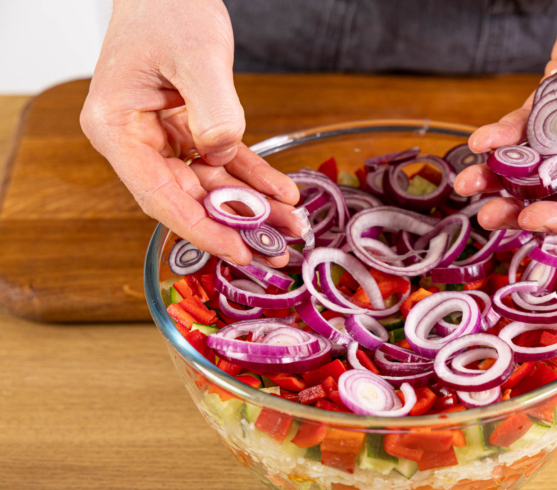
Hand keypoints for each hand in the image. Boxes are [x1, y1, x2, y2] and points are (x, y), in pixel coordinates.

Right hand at [81, 0, 300, 266]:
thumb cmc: (166, 8)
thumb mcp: (195, 54)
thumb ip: (213, 106)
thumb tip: (223, 151)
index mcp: (118, 128)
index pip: (159, 195)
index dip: (201, 228)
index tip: (236, 250)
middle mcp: (137, 140)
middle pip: (188, 198)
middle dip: (235, 225)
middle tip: (276, 250)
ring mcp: (164, 137)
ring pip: (211, 186)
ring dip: (252, 206)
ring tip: (290, 226)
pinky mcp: (191, 128)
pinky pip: (225, 161)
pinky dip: (254, 178)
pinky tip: (282, 193)